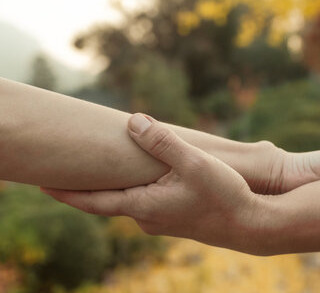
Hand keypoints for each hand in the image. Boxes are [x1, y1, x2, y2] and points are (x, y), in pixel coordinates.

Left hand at [41, 114, 261, 253]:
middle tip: (73, 165)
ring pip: (131, 198)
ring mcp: (161, 220)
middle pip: (110, 198)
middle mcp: (147, 217)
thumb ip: (162, 142)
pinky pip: (147, 200)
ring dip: (119, 182)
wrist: (250, 224)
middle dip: (91, 183)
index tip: (42, 185)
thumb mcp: (193, 162)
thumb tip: (134, 121)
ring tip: (111, 162)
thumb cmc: (223, 194)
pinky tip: (149, 173)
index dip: (66, 192)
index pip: (93, 201)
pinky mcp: (175, 218)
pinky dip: (139, 186)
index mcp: (144, 206)